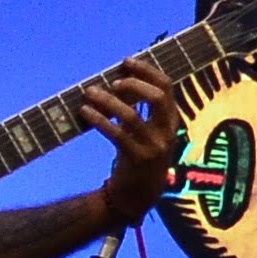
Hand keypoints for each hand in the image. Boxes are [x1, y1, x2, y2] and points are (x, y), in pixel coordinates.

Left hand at [88, 71, 177, 220]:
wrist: (138, 196)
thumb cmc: (137, 157)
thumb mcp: (146, 132)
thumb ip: (139, 109)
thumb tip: (118, 80)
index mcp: (171, 121)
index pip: (167, 87)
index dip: (147, 70)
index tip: (126, 61)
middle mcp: (167, 133)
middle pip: (158, 97)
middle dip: (133, 84)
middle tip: (112, 83)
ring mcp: (154, 147)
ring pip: (132, 116)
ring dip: (108, 101)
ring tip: (89, 93)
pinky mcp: (137, 159)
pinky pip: (117, 134)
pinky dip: (99, 120)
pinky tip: (85, 112)